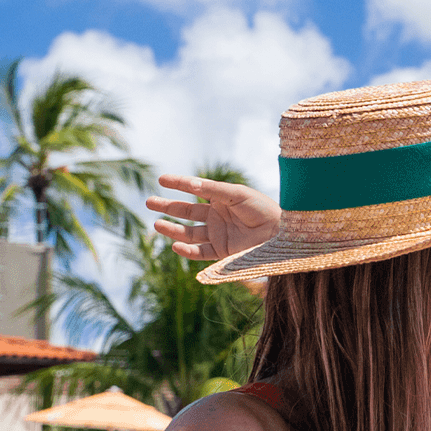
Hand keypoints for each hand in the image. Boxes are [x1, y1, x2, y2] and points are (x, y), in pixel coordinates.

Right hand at [147, 174, 280, 260]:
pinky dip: (186, 250)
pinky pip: (199, 252)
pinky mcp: (222, 251)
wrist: (281, 234)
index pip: (195, 189)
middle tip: (149, 201)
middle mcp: (217, 216)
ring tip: (156, 224)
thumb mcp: (238, 194)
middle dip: (167, 207)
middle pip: (186, 211)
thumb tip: (190, 184)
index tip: (161, 179)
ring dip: (172, 229)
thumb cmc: (263, 209)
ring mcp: (218, 233)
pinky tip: (176, 245)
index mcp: (222, 198)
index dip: (178, 184)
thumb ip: (214, 190)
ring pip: (188, 233)